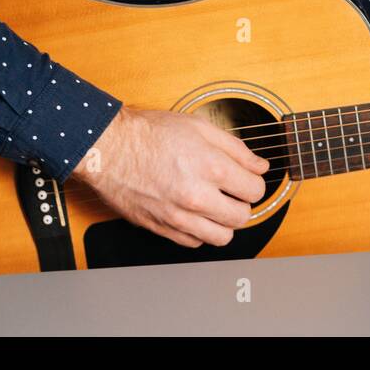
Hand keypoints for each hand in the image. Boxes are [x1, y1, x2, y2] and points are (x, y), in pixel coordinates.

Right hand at [71, 107, 269, 247]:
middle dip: (243, 203)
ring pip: (222, 237)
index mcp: (210, 167)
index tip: (247, 178)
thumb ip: (236, 148)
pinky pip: (194, 243)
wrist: (109, 148)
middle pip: (242, 217)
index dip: (255, 182)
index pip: (255, 190)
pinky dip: (201, 231)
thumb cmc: (150, 133)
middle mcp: (196, 197)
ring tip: (217, 205)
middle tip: (233, 192)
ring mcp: (178, 216)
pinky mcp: (161, 228)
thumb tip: (260, 166)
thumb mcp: (199, 126)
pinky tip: (196, 213)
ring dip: (224, 222)